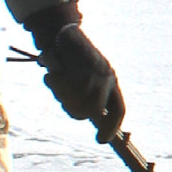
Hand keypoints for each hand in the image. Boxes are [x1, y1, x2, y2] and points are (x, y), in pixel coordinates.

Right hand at [38, 24, 125, 142]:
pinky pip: (64, 88)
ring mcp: (93, 73)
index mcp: (112, 80)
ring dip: (62, 95)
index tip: (101, 140)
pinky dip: (54, 83)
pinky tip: (53, 72)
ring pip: (77, 103)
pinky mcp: (76, 67)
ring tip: (57, 80)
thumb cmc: (71, 57)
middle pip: (93, 112)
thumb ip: (88, 96)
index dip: (111, 127)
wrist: (62, 31)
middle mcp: (106, 77)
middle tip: (64, 99)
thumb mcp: (86, 76)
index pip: (118, 110)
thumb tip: (87, 116)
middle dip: (75, 110)